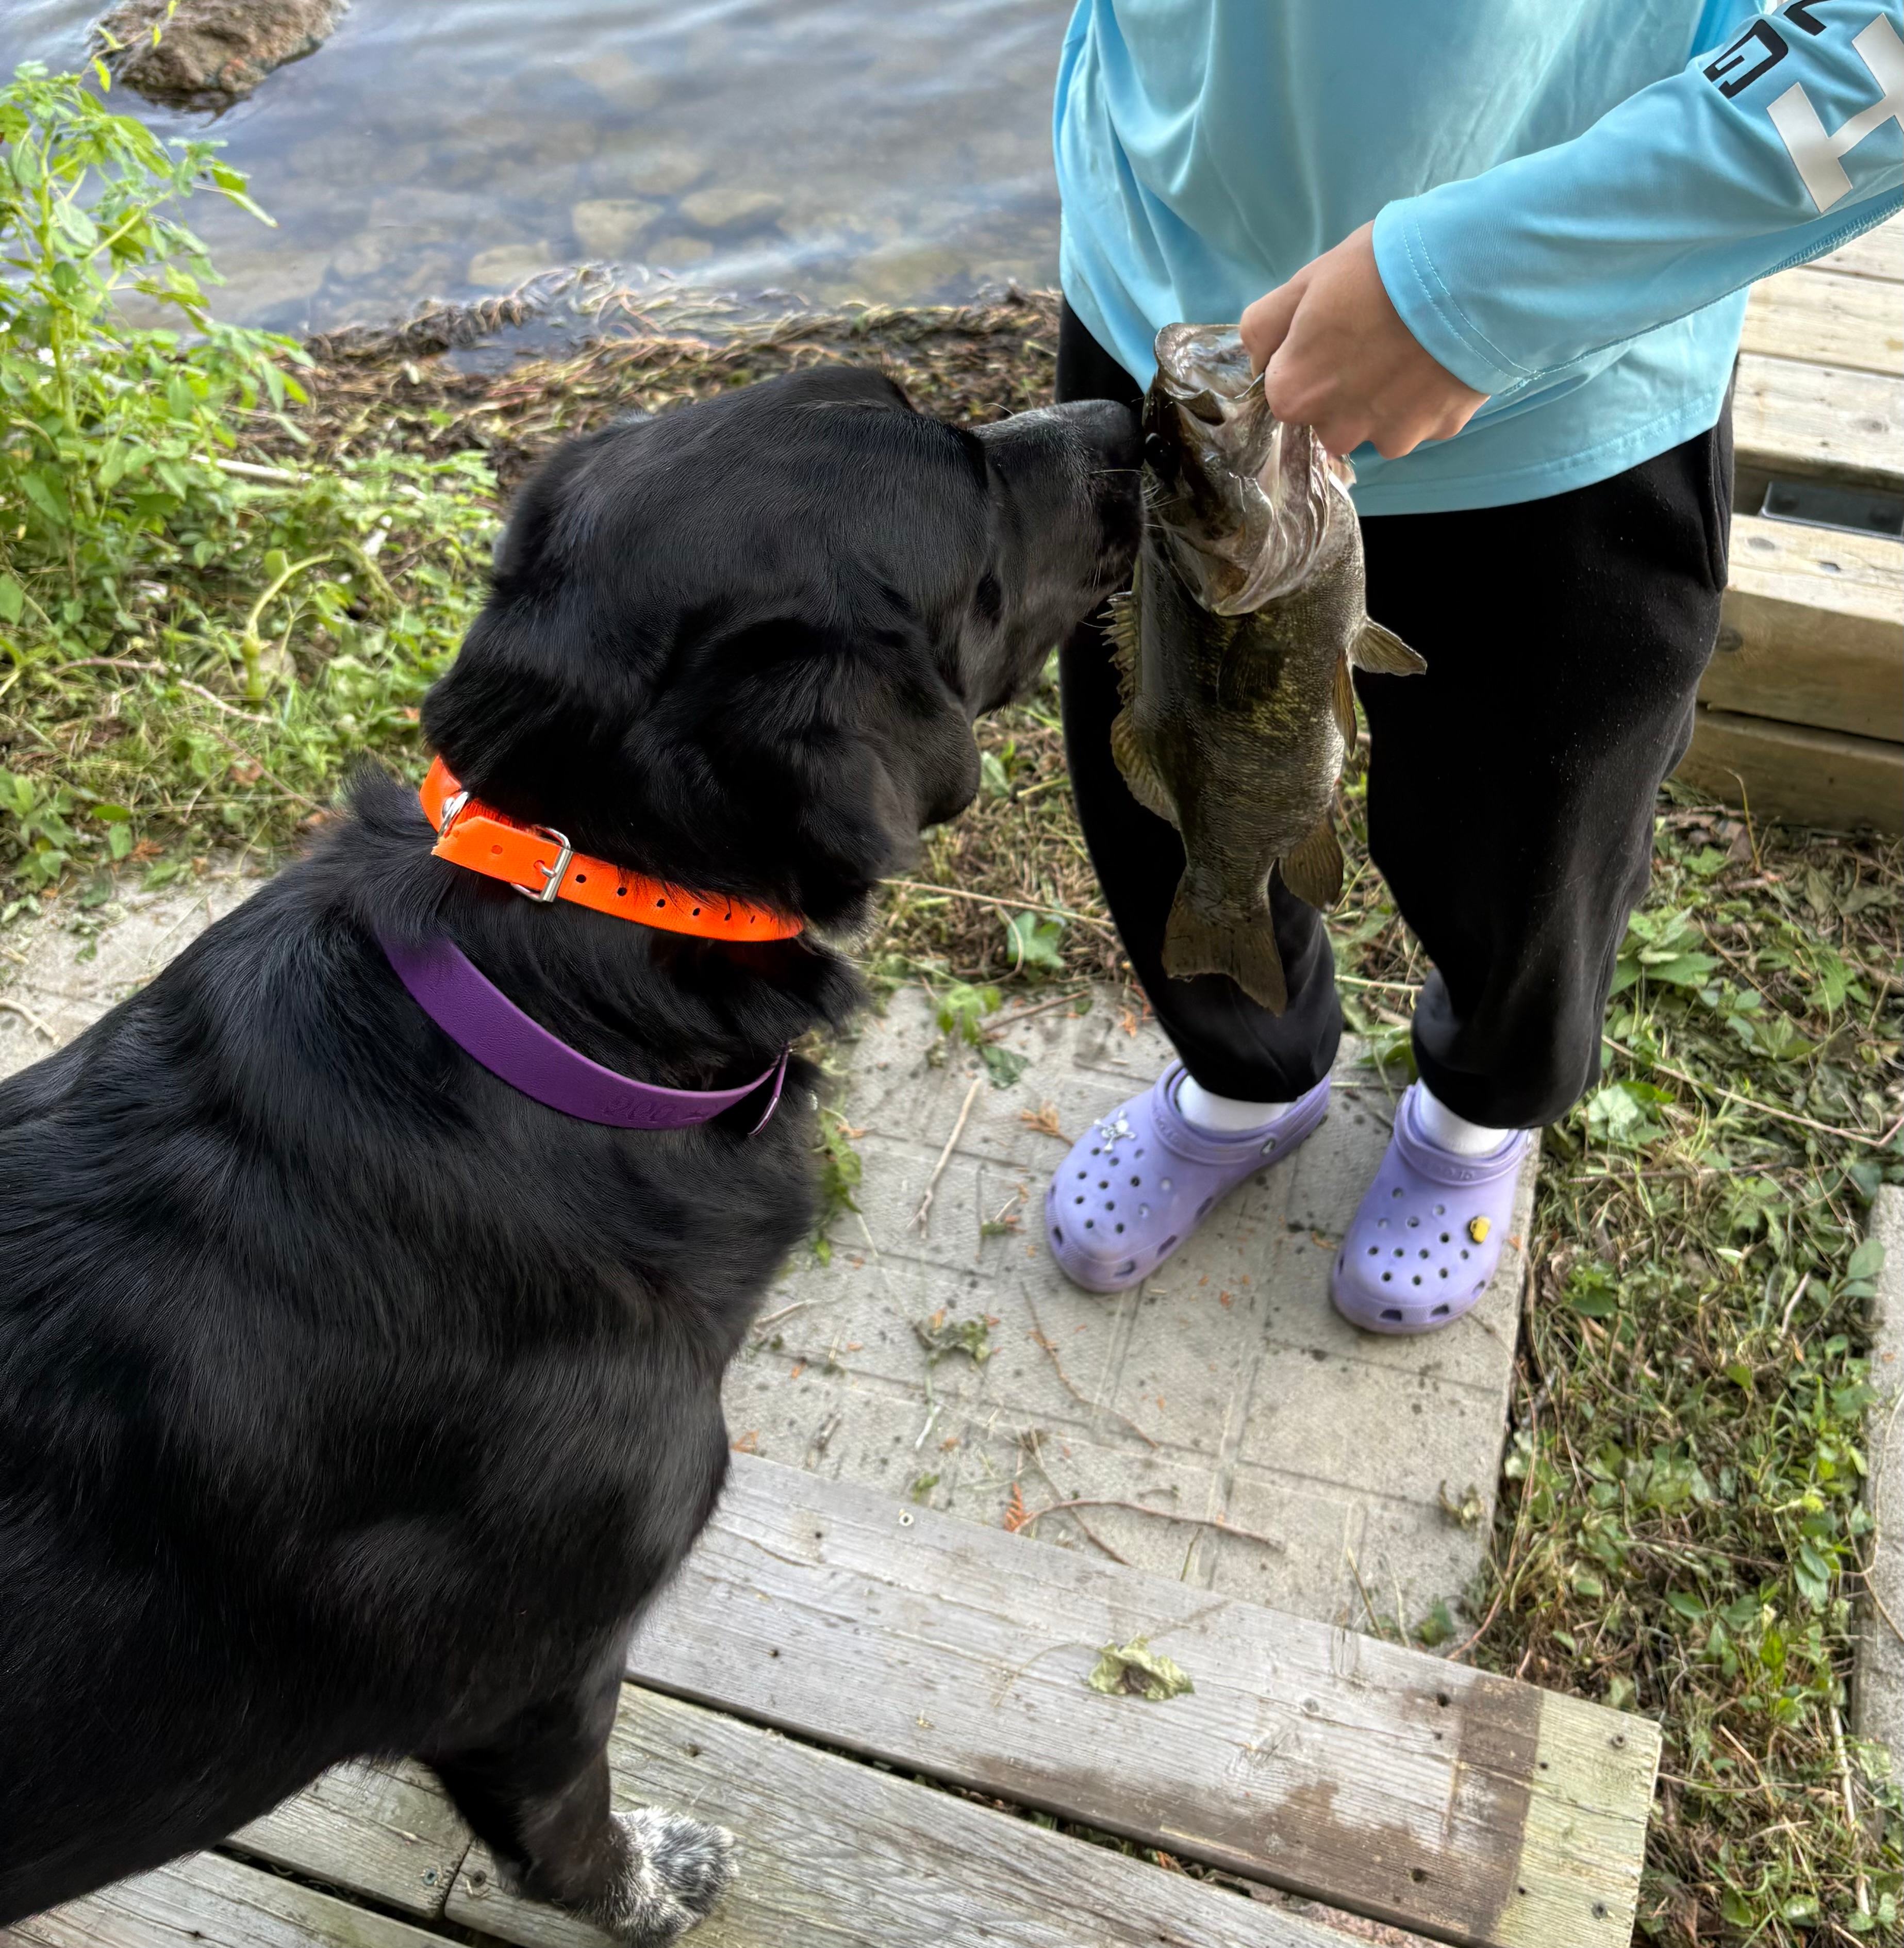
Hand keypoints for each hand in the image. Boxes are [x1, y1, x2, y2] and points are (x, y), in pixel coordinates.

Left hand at [1239, 223, 1488, 459]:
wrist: (1472, 272)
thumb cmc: (1380, 269)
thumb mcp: (1307, 281)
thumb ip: (1266, 326)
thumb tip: (1259, 359)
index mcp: (1295, 394)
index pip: (1285, 391)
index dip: (1306, 358)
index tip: (1330, 330)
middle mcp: (1336, 430)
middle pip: (1331, 415)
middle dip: (1345, 385)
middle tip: (1375, 335)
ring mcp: (1390, 436)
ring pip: (1377, 422)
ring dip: (1387, 395)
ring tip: (1412, 346)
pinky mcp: (1438, 431)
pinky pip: (1422, 418)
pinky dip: (1427, 395)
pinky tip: (1439, 357)